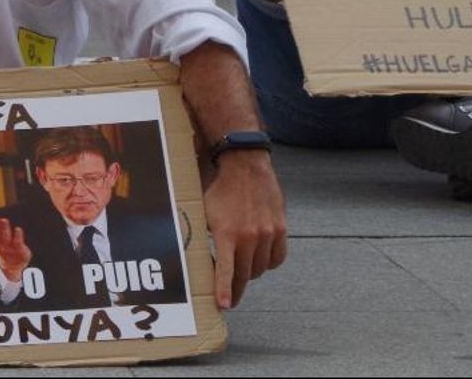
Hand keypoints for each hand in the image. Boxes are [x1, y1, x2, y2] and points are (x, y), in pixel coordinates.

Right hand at [0, 216, 30, 282]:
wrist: (13, 266)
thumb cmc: (3, 248)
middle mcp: (0, 247)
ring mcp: (10, 249)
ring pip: (6, 239)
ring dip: (5, 229)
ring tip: (4, 220)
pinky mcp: (19, 250)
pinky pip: (18, 243)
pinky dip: (18, 236)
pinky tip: (17, 229)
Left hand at [202, 150, 286, 309]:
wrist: (245, 165)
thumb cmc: (220, 189)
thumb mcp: (203, 213)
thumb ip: (202, 235)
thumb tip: (191, 255)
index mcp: (227, 233)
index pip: (227, 270)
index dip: (224, 290)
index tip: (224, 305)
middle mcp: (250, 236)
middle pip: (245, 275)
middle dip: (235, 288)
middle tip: (230, 297)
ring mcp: (267, 233)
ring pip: (261, 268)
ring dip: (250, 273)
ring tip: (242, 271)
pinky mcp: (280, 228)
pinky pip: (277, 258)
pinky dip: (268, 263)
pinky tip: (260, 259)